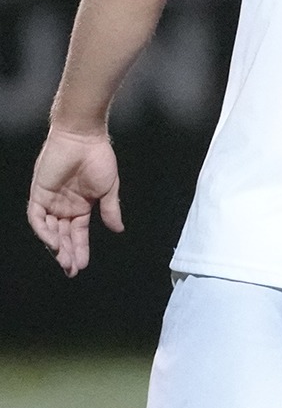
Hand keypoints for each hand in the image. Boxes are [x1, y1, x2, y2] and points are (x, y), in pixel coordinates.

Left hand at [27, 127, 123, 276]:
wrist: (83, 138)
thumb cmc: (99, 159)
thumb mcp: (109, 188)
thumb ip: (111, 210)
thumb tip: (118, 229)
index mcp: (81, 206)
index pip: (78, 233)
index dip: (80, 249)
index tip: (82, 266)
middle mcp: (64, 206)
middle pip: (63, 235)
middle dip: (67, 253)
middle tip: (72, 269)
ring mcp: (50, 201)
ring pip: (49, 230)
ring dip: (56, 246)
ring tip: (64, 260)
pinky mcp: (39, 193)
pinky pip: (37, 217)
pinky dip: (43, 230)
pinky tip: (53, 242)